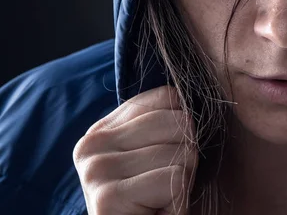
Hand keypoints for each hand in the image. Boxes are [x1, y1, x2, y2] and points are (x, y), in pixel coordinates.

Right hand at [73, 85, 197, 214]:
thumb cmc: (158, 199)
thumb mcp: (159, 152)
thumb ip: (164, 122)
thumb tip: (188, 90)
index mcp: (103, 128)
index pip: (169, 96)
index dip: (184, 131)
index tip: (167, 161)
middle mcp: (91, 144)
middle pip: (180, 121)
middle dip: (187, 157)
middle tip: (165, 186)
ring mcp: (94, 171)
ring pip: (181, 151)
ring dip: (183, 181)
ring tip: (160, 200)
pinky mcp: (106, 198)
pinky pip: (173, 179)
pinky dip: (177, 201)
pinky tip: (155, 212)